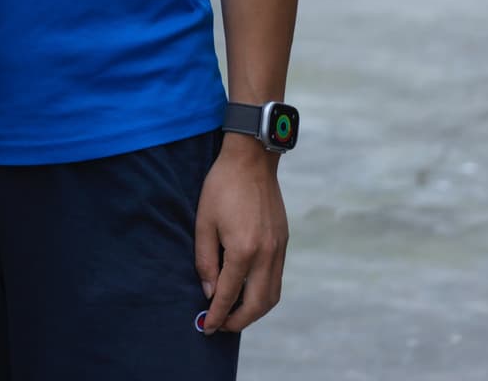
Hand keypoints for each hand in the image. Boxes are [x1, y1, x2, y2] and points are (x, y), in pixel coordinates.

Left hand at [194, 133, 287, 333]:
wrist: (252, 160)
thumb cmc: (222, 187)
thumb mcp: (204, 221)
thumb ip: (205, 260)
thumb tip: (209, 291)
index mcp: (244, 250)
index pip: (229, 294)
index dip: (217, 314)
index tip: (206, 327)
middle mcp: (266, 255)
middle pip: (257, 304)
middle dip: (239, 321)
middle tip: (221, 325)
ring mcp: (279, 249)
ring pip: (272, 295)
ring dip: (254, 311)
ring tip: (235, 313)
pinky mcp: (284, 242)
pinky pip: (277, 279)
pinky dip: (264, 293)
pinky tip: (248, 291)